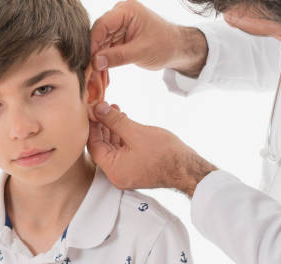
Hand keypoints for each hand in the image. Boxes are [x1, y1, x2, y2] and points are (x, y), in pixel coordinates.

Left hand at [87, 102, 216, 196]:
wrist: (188, 169)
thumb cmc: (165, 154)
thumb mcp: (136, 132)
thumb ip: (114, 120)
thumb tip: (98, 109)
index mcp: (113, 170)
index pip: (93, 146)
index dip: (92, 126)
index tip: (93, 110)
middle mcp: (117, 174)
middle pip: (102, 146)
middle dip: (103, 125)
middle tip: (103, 107)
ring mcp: (127, 171)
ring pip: (113, 147)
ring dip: (113, 128)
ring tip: (115, 109)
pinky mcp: (136, 167)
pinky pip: (123, 151)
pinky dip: (122, 136)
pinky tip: (125, 120)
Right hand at [90, 0, 207, 76]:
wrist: (178, 48)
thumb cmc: (165, 45)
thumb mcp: (141, 52)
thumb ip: (117, 56)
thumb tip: (95, 62)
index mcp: (127, 10)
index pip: (102, 24)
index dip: (92, 43)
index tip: (88, 60)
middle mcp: (120, 14)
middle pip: (99, 33)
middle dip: (93, 52)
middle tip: (87, 71)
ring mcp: (119, 24)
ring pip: (100, 41)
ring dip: (97, 58)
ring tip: (93, 75)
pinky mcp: (119, 35)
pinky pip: (106, 46)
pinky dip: (104, 59)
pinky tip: (100, 73)